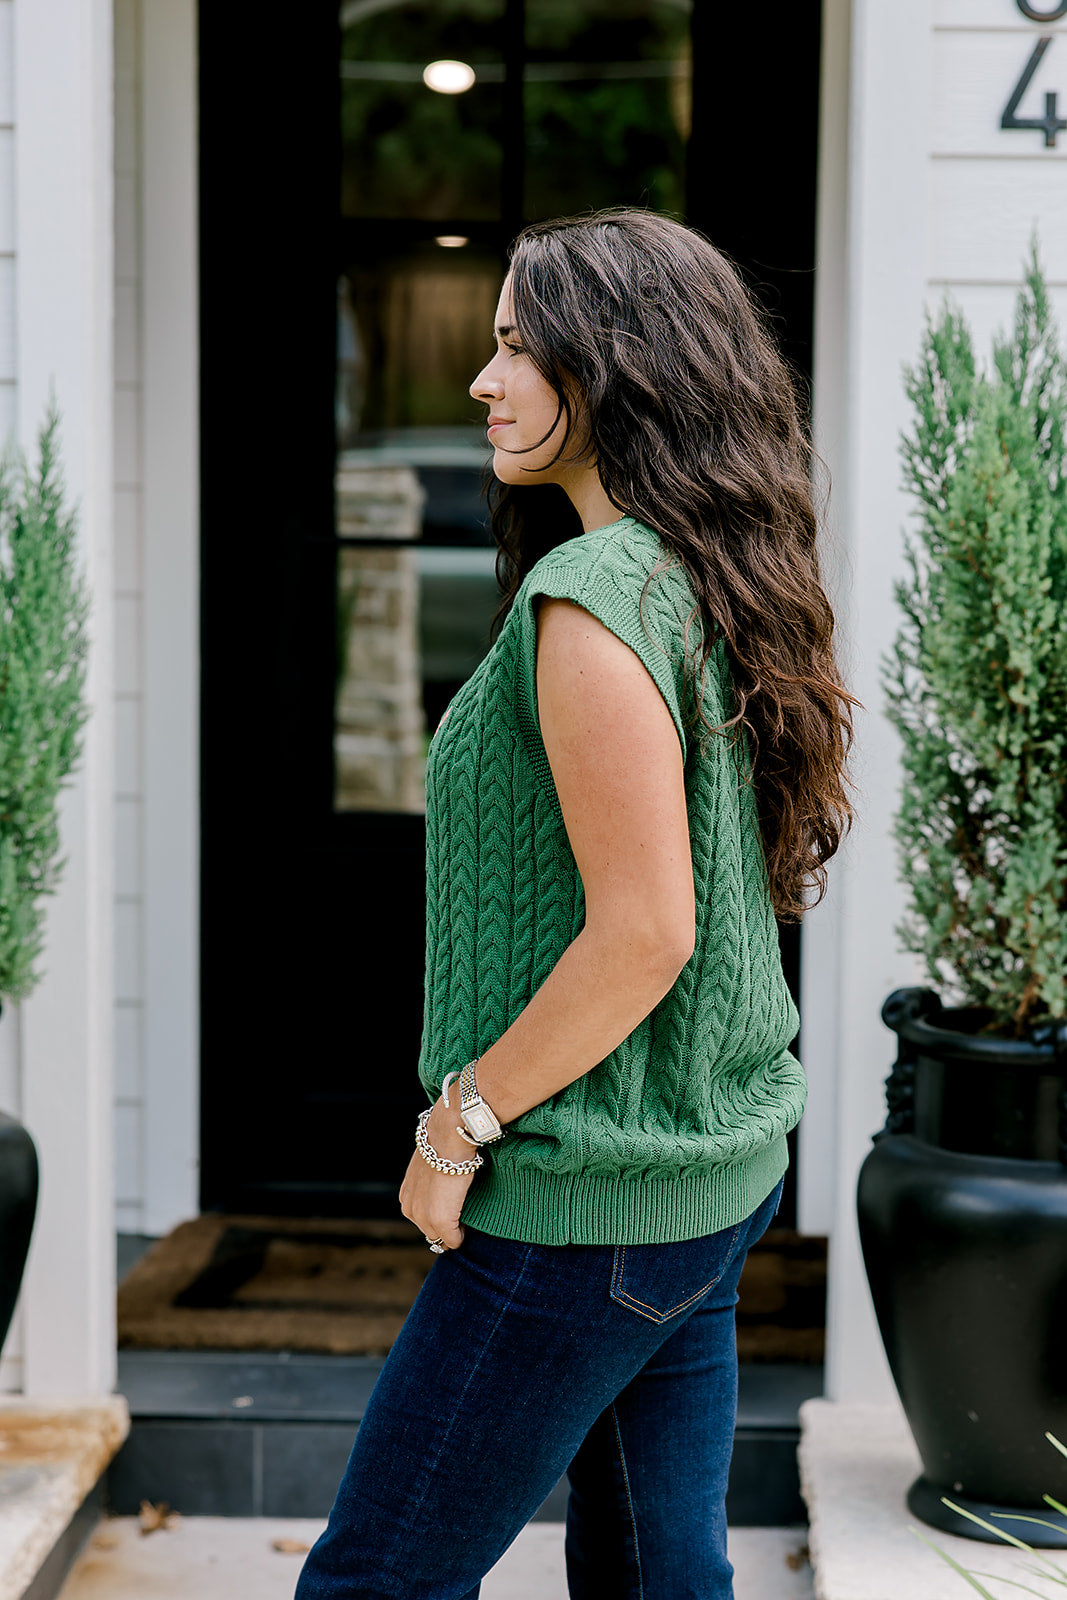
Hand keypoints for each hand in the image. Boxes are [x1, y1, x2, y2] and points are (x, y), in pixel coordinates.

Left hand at [398, 1098, 476, 1251]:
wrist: (447, 1138)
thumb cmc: (442, 1146)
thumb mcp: (427, 1168)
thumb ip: (428, 1183)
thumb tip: (442, 1186)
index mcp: (406, 1198)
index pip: (422, 1220)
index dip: (438, 1217)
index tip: (451, 1208)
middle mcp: (410, 1210)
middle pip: (431, 1233)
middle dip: (445, 1229)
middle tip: (460, 1214)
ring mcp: (424, 1217)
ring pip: (441, 1239)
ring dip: (453, 1233)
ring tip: (464, 1216)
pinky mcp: (441, 1221)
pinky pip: (454, 1241)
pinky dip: (461, 1237)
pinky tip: (467, 1223)